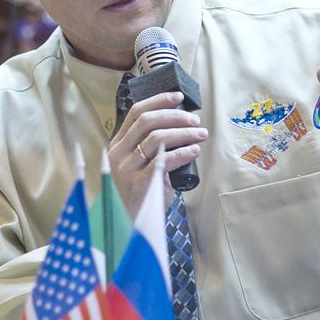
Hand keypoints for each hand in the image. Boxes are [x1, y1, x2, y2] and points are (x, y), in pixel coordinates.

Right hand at [109, 91, 207, 212]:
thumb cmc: (140, 191)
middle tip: (195, 120)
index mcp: (118, 144)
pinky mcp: (139, 184)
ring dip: (183, 133)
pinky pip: (163, 161)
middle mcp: (119, 153)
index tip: (178, 97)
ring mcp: (127, 169)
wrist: (131, 223)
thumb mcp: (138, 164)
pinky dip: (182, 153)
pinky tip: (195, 150)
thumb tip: (179, 123)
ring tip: (200, 134)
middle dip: (175, 116)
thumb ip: (149, 146)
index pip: (135, 112)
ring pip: (156, 138)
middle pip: (147, 121)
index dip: (158, 101)